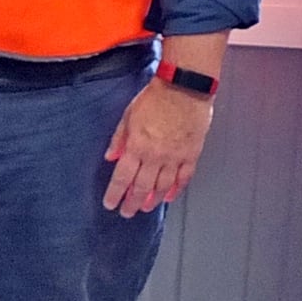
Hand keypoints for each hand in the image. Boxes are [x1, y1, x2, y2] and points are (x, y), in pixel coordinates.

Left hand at [100, 78, 213, 216]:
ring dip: (153, 200)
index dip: (115, 194)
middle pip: (142, 187)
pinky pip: (183, 178)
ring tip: (146, 207)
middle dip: (132, 203)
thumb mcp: (129, 115)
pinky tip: (169, 196)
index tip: (111, 204)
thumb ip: (119, 138)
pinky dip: (176, 189)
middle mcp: (155, 156)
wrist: (184, 88)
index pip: (122, 178)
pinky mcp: (191, 154)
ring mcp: (174, 157)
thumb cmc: (156, 98)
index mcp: (137, 147)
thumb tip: (110, 156)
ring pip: (162, 187)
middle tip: (127, 212)